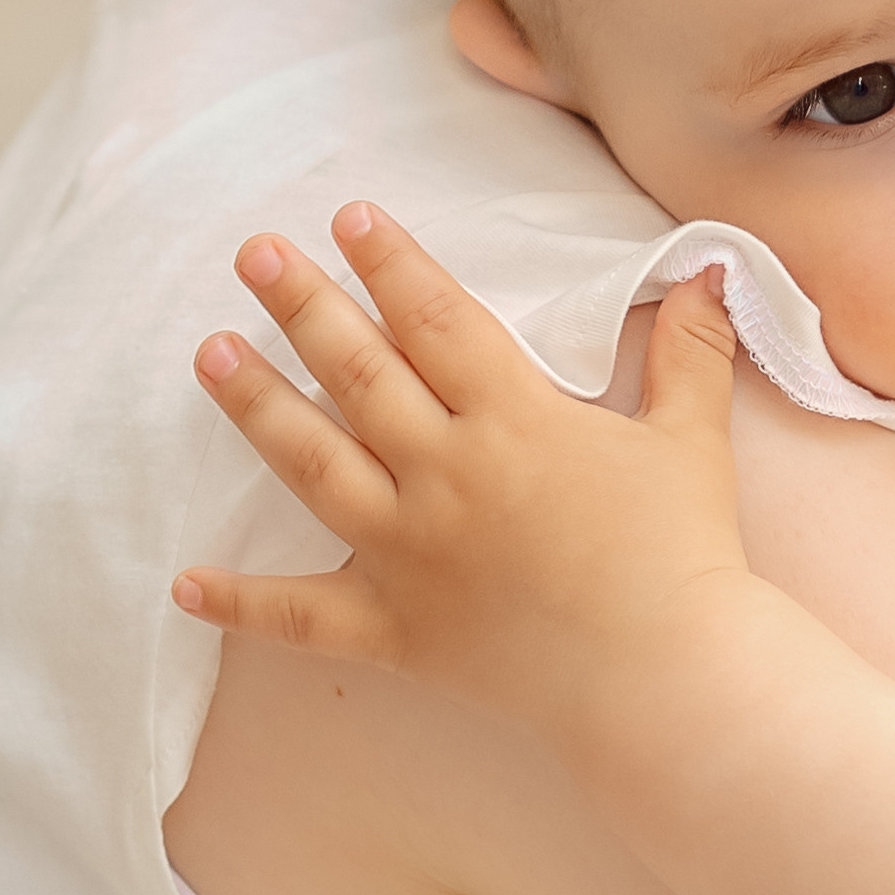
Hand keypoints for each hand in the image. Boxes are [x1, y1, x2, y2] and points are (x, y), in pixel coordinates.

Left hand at [175, 203, 748, 737]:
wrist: (664, 676)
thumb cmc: (683, 554)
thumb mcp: (692, 439)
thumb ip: (689, 352)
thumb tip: (708, 273)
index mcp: (516, 420)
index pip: (437, 321)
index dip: (392, 264)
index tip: (348, 218)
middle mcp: (446, 475)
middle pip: (358, 375)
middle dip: (302, 306)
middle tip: (254, 255)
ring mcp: (410, 554)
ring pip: (314, 467)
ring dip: (256, 407)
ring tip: (209, 355)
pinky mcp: (397, 630)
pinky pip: (303, 616)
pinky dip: (241, 603)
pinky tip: (186, 582)